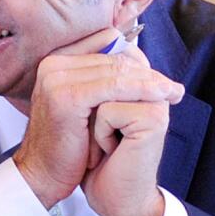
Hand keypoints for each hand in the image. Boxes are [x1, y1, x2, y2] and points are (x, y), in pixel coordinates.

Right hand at [14, 28, 183, 211]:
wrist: (42, 173)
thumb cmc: (65, 144)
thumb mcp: (79, 106)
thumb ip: (97, 82)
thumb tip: (133, 63)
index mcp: (54, 62)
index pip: (104, 42)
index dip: (135, 57)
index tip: (157, 75)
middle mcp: (52, 65)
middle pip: (113, 58)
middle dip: (147, 72)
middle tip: (173, 87)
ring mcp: (57, 79)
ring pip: (116, 71)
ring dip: (150, 81)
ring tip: (172, 93)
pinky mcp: (67, 96)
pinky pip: (113, 88)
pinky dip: (140, 91)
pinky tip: (160, 98)